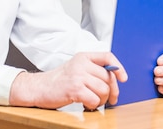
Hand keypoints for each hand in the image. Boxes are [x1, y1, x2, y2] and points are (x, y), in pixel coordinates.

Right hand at [9, 52, 126, 109]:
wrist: (39, 88)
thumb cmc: (59, 80)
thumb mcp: (76, 68)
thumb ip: (92, 70)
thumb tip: (114, 79)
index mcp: (83, 57)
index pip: (107, 56)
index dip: (118, 67)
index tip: (123, 78)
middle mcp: (81, 64)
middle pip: (108, 77)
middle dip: (112, 91)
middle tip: (110, 100)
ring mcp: (77, 76)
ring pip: (103, 89)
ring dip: (102, 100)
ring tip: (95, 102)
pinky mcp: (74, 89)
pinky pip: (94, 99)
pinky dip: (93, 105)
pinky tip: (86, 105)